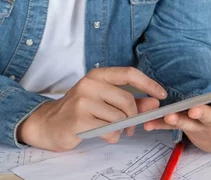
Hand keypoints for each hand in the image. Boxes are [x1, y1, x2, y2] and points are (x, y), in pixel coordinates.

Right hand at [17, 66, 165, 150]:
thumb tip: (154, 102)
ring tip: (114, 131)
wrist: (49, 124)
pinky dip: (113, 136)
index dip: (148, 83)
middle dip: (134, 116)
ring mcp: (83, 101)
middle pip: (126, 100)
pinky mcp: (80, 119)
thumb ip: (129, 100)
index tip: (161, 95)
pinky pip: (109, 130)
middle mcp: (90, 84)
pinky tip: (105, 135)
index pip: (128, 73)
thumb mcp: (103, 100)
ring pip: (119, 117)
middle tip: (132, 127)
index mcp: (97, 75)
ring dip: (122, 129)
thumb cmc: (79, 110)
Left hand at [144, 83, 210, 151]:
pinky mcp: (184, 127)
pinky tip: (148, 123)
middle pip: (209, 118)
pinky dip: (159, 124)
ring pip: (187, 124)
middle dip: (203, 114)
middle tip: (196, 110)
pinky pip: (170, 126)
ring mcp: (198, 126)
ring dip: (177, 120)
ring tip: (169, 117)